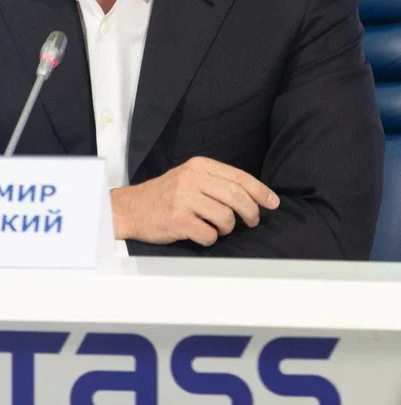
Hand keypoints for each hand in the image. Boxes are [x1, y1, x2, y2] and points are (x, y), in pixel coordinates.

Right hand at [111, 157, 279, 246]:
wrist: (131, 208)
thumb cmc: (164, 195)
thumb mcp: (188, 177)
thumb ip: (215, 181)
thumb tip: (252, 197)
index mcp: (198, 166)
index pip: (238, 177)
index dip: (260, 191)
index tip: (273, 203)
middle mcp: (192, 179)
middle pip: (237, 197)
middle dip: (251, 213)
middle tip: (252, 222)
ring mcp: (185, 199)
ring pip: (226, 218)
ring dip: (226, 228)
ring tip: (216, 227)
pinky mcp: (178, 220)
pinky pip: (209, 235)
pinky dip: (210, 238)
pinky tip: (200, 233)